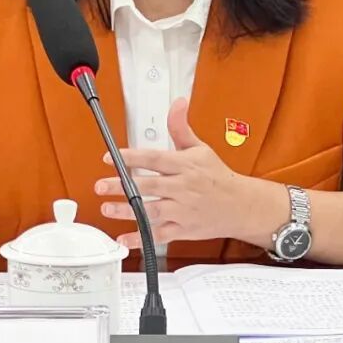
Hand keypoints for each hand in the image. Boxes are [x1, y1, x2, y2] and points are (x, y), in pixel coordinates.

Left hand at [95, 98, 275, 249]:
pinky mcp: (184, 229)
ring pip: (152, 211)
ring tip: (106, 208)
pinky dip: (141, 239)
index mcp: (185, 166)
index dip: (132, 157)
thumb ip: (181, 127)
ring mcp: (183, 210)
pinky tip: (124, 239)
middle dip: (122, 186)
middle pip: (148, 186)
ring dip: (128, 211)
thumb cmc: (217, 176)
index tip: (112, 156)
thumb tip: (178, 103)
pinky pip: (160, 235)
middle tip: (101, 185)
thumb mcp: (200, 148)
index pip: (155, 159)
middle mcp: (183, 188)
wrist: (242, 206)